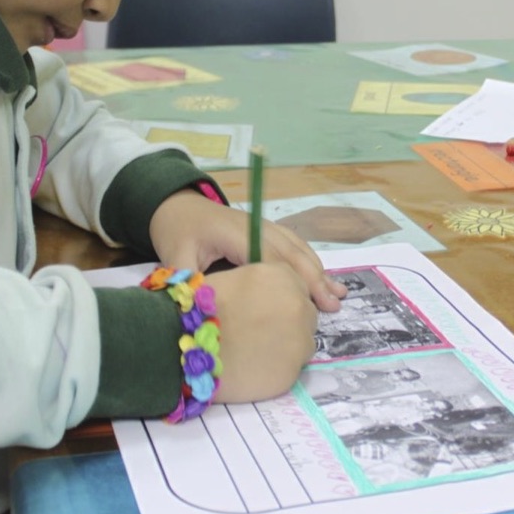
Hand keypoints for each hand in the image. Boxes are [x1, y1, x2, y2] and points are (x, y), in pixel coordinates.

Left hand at [149, 189, 345, 311]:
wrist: (178, 205)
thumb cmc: (177, 231)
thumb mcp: (174, 257)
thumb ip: (189, 282)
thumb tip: (202, 309)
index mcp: (236, 232)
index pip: (270, 258)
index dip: (290, 281)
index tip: (305, 304)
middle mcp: (257, 226)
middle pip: (291, 253)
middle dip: (314, 279)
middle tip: (332, 306)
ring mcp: (264, 226)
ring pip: (298, 248)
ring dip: (318, 271)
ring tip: (338, 295)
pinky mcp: (267, 230)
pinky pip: (295, 244)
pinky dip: (311, 261)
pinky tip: (325, 277)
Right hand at [203, 261, 318, 402]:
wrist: (185, 349)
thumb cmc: (198, 311)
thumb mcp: (228, 280)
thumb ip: (257, 284)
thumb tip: (265, 294)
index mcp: (280, 274)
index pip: (295, 284)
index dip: (281, 297)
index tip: (267, 307)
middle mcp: (298, 303)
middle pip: (305, 312)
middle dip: (288, 319)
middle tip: (261, 330)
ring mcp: (300, 338)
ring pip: (304, 340)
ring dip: (288, 343)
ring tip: (258, 349)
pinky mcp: (294, 370)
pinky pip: (294, 366)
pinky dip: (280, 366)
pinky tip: (257, 366)